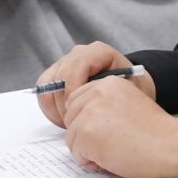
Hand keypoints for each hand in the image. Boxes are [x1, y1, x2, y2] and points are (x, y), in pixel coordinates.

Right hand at [36, 41, 150, 126]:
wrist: (129, 89)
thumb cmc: (133, 90)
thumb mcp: (132, 89)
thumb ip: (116, 92)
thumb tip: (95, 104)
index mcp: (98, 52)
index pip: (77, 65)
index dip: (74, 90)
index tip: (78, 110)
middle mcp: (79, 54)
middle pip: (59, 77)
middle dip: (64, 104)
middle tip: (74, 124)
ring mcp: (65, 64)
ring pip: (47, 86)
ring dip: (55, 109)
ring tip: (71, 124)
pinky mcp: (55, 77)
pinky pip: (44, 93)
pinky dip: (51, 109)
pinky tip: (65, 120)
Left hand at [62, 78, 177, 177]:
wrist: (169, 146)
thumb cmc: (155, 132)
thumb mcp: (129, 103)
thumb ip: (106, 104)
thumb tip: (83, 118)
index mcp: (108, 83)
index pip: (77, 100)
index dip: (87, 120)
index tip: (105, 129)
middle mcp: (96, 93)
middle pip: (71, 118)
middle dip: (85, 134)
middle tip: (111, 141)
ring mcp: (89, 113)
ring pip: (72, 137)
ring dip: (88, 149)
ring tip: (113, 149)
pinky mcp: (87, 134)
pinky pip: (76, 153)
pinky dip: (90, 161)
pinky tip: (111, 157)